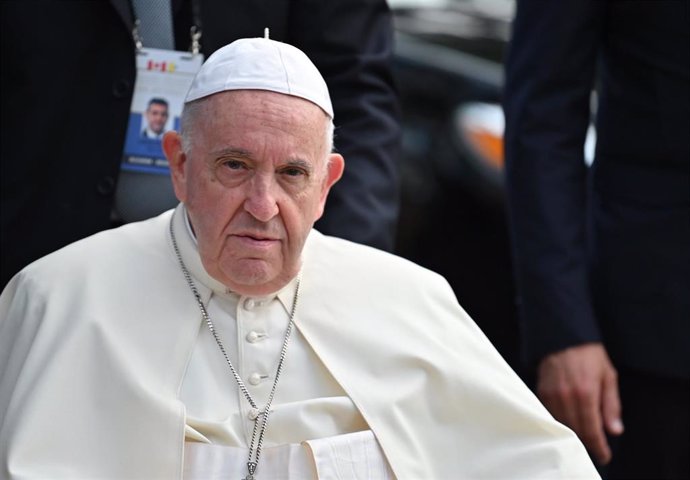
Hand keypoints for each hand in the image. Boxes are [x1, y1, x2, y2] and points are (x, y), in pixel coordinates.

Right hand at [537, 343, 623, 464]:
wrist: (563, 335)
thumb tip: (614, 430)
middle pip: (576, 431)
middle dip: (587, 442)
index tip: (604, 455)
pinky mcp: (542, 392)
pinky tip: (568, 422)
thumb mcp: (608, 376)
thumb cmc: (588, 354)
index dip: (599, 447)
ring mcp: (552, 395)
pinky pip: (551, 414)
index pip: (592, 430)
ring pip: (562, 425)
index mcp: (586, 393)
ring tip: (583, 436)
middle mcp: (567, 397)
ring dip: (573, 433)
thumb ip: (611, 405)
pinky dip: (561, 421)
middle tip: (595, 448)